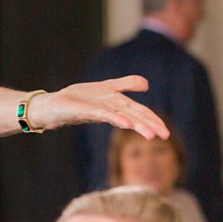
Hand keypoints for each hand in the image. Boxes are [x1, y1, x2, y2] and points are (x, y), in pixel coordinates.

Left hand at [32, 75, 170, 138]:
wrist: (56, 105)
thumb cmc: (81, 99)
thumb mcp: (107, 87)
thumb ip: (127, 84)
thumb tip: (147, 85)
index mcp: (117, 106)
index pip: (140, 113)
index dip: (153, 121)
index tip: (166, 133)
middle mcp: (110, 110)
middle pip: (134, 117)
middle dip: (149, 125)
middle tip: (164, 136)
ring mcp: (99, 111)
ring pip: (122, 118)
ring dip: (136, 125)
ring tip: (150, 134)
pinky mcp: (87, 110)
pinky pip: (103, 114)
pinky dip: (115, 117)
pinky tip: (124, 122)